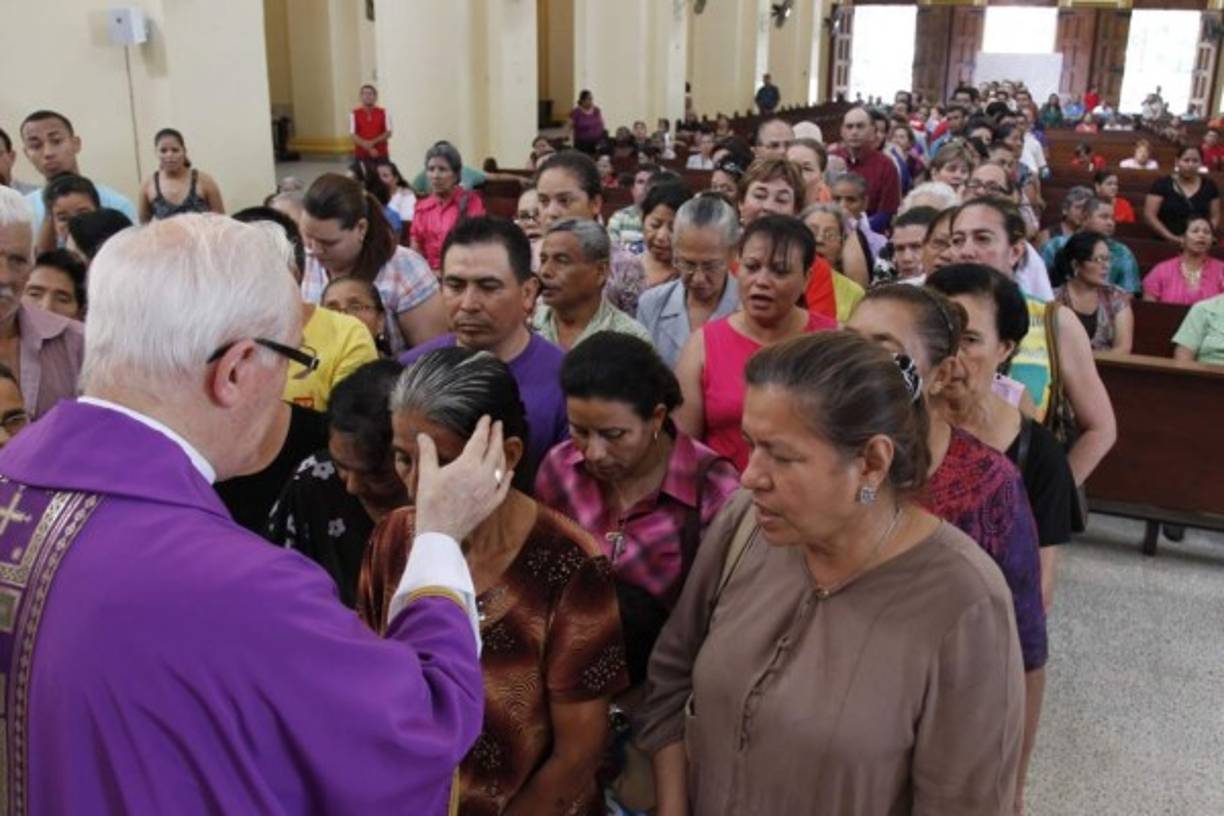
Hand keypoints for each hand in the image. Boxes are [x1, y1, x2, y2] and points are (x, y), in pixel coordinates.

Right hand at [413, 416, 511, 541]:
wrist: (441, 533)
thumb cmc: (431, 503)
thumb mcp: (427, 475)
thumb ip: (428, 452)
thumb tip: (422, 435)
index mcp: (468, 465)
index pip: (480, 440)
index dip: (484, 427)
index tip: (487, 418)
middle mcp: (483, 475)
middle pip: (494, 450)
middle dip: (497, 435)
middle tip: (498, 424)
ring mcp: (490, 490)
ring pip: (501, 466)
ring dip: (502, 452)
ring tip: (501, 444)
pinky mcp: (492, 504)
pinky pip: (503, 487)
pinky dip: (507, 477)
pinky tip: (509, 472)